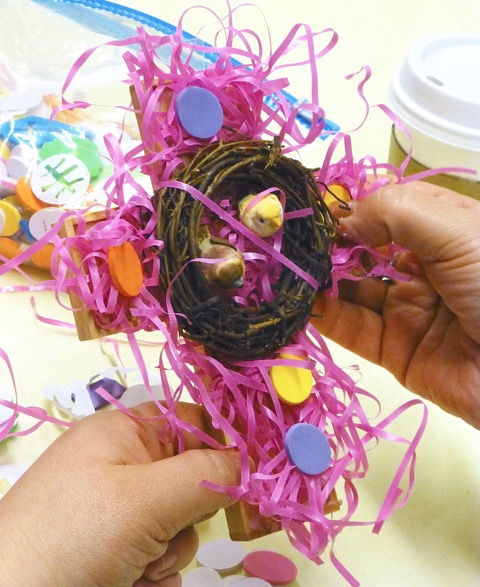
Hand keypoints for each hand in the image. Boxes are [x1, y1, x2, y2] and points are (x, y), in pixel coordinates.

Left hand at [0, 402, 240, 585]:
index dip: (225, 443)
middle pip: (191, 477)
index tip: (255, 472)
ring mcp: (116, 508)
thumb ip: (205, 474)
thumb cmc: (73, 536)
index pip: (192, 420)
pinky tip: (132, 581)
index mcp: (124, 432)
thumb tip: (251, 462)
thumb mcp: (144, 499)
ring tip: (136, 566)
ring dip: (169, 550)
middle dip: (188, 514)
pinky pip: (161, 552)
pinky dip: (155, 571)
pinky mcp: (113, 546)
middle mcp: (121, 464)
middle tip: (166, 532)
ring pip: (179, 522)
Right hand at [312, 181, 479, 427]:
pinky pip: (352, 330)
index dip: (355, 208)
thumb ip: (394, 211)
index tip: (318, 210)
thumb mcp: (457, 230)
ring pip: (353, 290)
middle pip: (365, 250)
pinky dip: (325, 315)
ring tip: (292, 271)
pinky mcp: (394, 351)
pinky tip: (303, 301)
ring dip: (322, 279)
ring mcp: (407, 310)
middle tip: (298, 243)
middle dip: (332, 245)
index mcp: (444, 232)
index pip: (387, 211)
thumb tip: (343, 220)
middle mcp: (423, 268)